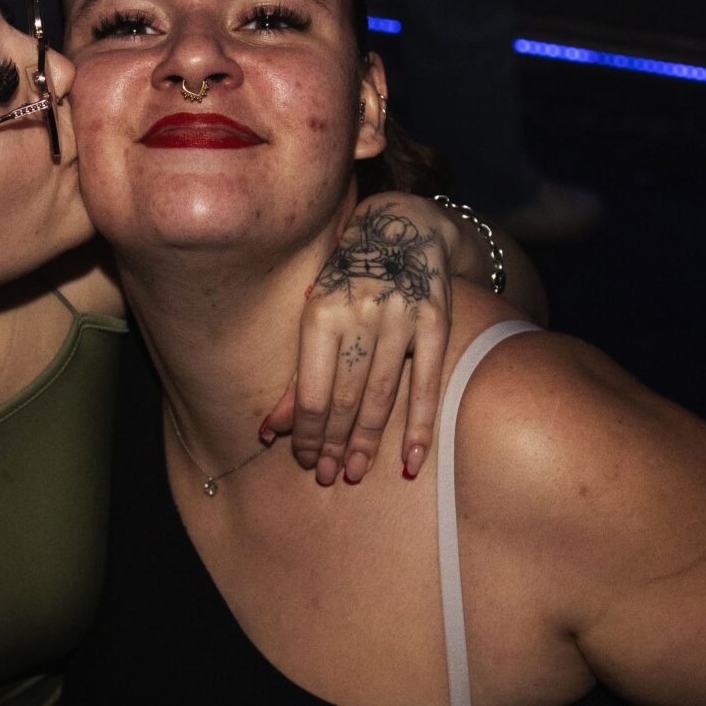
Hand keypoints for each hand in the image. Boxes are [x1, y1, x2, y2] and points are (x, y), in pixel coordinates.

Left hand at [274, 197, 456, 485]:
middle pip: (345, 398)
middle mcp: (359, 314)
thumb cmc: (348, 280)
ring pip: (382, 396)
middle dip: (336, 444)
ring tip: (358, 473)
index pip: (312, 391)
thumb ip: (299, 376)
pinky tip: (411, 461)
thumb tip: (270, 432)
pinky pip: (428, 384)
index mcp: (320, 313)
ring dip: (369, 442)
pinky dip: (419, 427)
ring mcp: (400, 317)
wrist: (403, 227)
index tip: (306, 461)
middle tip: (331, 477)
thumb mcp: (316, 316)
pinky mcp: (435, 322)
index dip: (308, 434)